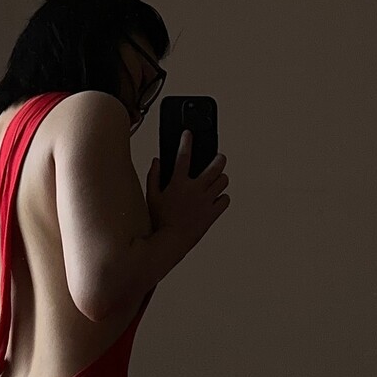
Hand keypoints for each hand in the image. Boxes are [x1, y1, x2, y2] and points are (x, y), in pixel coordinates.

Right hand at [145, 130, 229, 253]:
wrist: (171, 242)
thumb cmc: (159, 221)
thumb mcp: (151, 197)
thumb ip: (153, 176)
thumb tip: (156, 161)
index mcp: (178, 183)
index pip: (183, 156)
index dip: (186, 141)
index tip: (189, 134)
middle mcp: (195, 189)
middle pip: (216, 166)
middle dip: (219, 159)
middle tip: (218, 158)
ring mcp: (206, 201)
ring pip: (224, 181)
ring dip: (221, 178)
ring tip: (218, 179)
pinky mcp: (213, 213)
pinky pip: (225, 200)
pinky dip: (223, 197)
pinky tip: (217, 198)